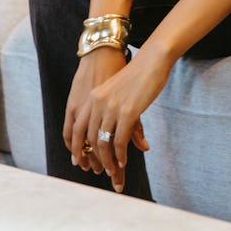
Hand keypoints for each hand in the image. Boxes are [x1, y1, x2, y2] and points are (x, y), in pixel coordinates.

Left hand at [64, 47, 127, 181]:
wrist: (152, 60)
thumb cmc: (138, 75)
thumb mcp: (116, 91)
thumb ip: (109, 108)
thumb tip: (109, 129)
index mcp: (94, 97)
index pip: (78, 128)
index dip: (77, 147)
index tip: (80, 161)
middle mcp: (99, 102)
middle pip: (90, 138)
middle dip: (94, 158)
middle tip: (101, 170)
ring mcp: (112, 107)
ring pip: (104, 142)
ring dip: (108, 160)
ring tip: (113, 170)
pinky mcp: (128, 111)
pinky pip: (120, 140)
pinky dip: (120, 154)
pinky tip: (123, 161)